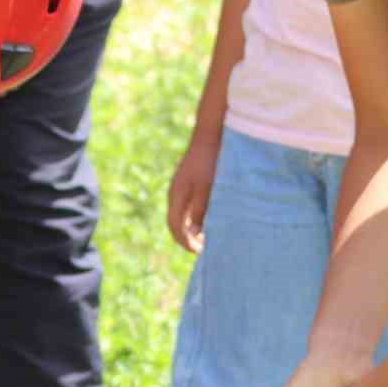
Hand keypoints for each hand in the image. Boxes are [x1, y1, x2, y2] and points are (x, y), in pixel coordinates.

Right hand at [166, 127, 220, 252]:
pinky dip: (197, 218)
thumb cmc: (211, 160)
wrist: (212, 133)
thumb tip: (195, 233)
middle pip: (177, 224)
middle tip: (205, 250)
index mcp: (177, 196)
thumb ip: (201, 210)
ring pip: (183, 216)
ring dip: (193, 229)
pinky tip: (212, 220)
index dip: (185, 243)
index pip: (175, 227)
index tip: (199, 252)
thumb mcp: (208, 188)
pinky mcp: (190, 183)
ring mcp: (182, 188)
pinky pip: (189, 206)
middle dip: (189, 239)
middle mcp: (176, 194)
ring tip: (210, 238)